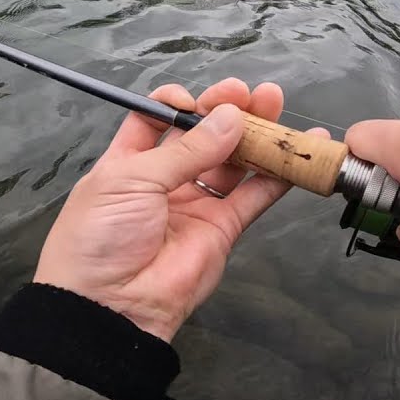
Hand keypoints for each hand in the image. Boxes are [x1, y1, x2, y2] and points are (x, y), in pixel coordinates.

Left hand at [34, 78, 312, 340]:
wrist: (109, 306)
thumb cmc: (101, 234)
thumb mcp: (130, 180)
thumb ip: (185, 150)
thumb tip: (229, 118)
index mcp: (129, 161)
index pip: (157, 119)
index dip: (179, 104)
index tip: (193, 100)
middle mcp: (164, 179)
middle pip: (203, 135)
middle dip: (227, 110)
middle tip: (253, 93)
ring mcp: (196, 204)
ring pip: (233, 161)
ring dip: (256, 134)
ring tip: (277, 106)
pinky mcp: (223, 229)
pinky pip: (254, 196)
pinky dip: (278, 175)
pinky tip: (299, 150)